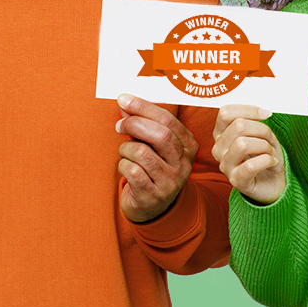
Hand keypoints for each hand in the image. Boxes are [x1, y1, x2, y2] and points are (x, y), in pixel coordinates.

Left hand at [115, 94, 197, 222]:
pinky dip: (122, 165)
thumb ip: (140, 123)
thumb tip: (125, 103)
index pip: (168, 120)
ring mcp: (170, 181)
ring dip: (126, 148)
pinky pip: (132, 171)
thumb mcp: (152, 144)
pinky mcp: (153, 195)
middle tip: (119, 124)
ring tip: (125, 153)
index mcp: (188, 145)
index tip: (124, 99)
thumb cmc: (151, 167)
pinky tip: (126, 168)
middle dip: (134, 124)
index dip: (143, 107)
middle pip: (160, 134)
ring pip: (142, 152)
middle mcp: (183, 164)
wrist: (153, 207)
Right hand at [212, 105, 284, 205]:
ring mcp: (225, 166)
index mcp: (221, 133)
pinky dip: (267, 160)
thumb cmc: (265, 155)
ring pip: (243, 144)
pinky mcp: (236, 181)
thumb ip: (256, 121)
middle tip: (270, 138)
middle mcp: (219, 149)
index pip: (226, 113)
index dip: (248, 110)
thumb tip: (262, 111)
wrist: (273, 182)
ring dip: (264, 146)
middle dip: (261, 129)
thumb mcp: (261, 134)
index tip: (266, 114)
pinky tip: (272, 162)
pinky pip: (250, 165)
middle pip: (238, 126)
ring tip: (270, 152)